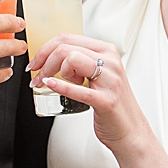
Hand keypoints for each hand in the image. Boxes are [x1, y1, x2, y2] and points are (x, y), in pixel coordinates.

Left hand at [30, 34, 154, 156]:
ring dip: (54, 71)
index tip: (36, 62)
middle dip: (43, 61)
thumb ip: (82, 62)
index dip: (45, 49)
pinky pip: (77, 89)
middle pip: (65, 48)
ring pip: (71, 59)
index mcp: (107, 51)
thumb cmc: (113, 104)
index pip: (68, 38)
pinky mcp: (106, 100)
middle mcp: (110, 62)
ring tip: (55, 84)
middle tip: (37, 75)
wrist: (130, 130)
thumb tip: (52, 56)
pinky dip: (60, 86)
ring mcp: (110, 80)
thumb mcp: (100, 75)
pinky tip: (50, 84)